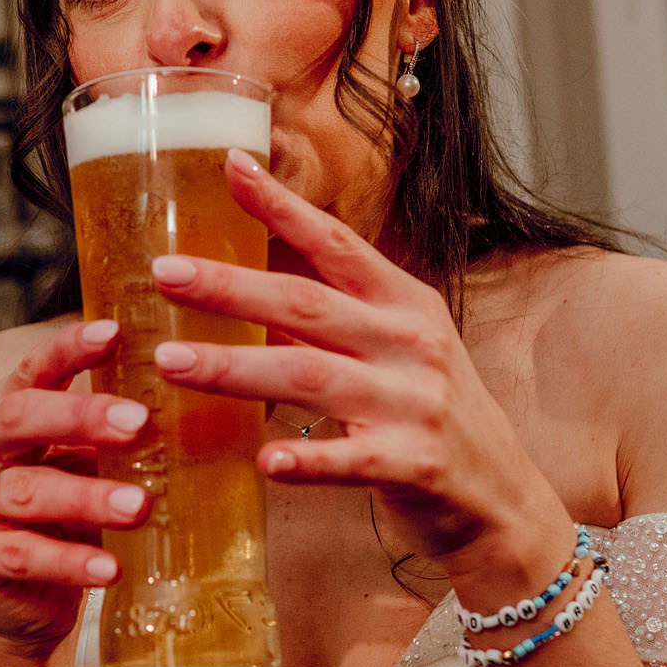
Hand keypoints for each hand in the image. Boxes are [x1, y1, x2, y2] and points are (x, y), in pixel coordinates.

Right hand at [0, 317, 155, 658]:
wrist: (28, 603)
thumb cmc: (67, 523)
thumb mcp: (88, 471)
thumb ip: (113, 442)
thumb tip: (192, 405)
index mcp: (0, 414)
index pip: (30, 370)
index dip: (68, 348)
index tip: (115, 332)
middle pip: (17, 418)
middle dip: (79, 416)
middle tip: (139, 423)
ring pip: (22, 491)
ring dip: (86, 496)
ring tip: (140, 506)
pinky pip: (17, 554)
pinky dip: (68, 562)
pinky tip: (109, 568)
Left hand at [148, 150, 571, 589]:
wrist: (502, 499)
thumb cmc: (433, 418)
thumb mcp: (398, 352)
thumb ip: (335, 321)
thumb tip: (244, 289)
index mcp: (405, 305)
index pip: (336, 243)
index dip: (283, 206)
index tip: (231, 167)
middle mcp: (411, 344)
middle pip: (307, 304)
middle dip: (230, 287)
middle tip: (164, 272)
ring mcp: (414, 404)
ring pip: (311, 376)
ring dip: (236, 368)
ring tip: (171, 362)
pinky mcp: (414, 464)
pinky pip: (351, 460)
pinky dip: (308, 460)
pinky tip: (265, 461)